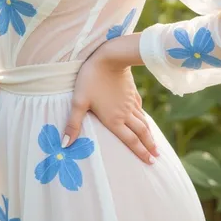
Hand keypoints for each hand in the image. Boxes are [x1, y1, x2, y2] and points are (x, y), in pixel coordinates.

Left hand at [62, 47, 159, 164]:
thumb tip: (64, 144)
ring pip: (143, 121)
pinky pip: (139, 108)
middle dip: (149, 146)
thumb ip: (73, 124)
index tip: (149, 162)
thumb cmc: (91, 79)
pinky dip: (144, 117)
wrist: (110, 57)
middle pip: (141, 133)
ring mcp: (130, 102)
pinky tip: (143, 118)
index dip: (140, 152)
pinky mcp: (131, 92)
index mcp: (114, 119)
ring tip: (154, 143)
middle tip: (156, 157)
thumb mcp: (78, 101)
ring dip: (149, 134)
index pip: (130, 140)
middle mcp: (125, 114)